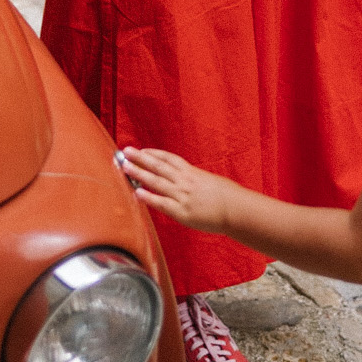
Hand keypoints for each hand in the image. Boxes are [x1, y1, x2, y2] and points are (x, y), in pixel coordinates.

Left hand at [118, 147, 232, 231]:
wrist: (236, 209)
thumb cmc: (227, 197)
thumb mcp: (210, 182)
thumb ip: (196, 181)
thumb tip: (188, 181)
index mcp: (192, 172)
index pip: (169, 159)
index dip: (154, 154)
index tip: (142, 150)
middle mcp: (185, 181)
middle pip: (159, 166)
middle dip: (141, 158)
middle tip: (126, 151)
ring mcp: (182, 195)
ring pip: (156, 181)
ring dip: (139, 173)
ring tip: (125, 167)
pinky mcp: (182, 211)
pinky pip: (162, 202)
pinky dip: (149, 197)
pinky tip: (137, 193)